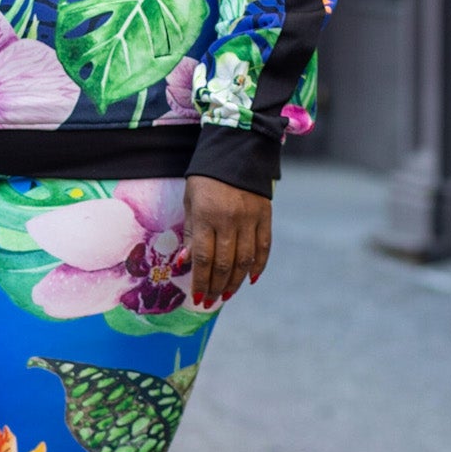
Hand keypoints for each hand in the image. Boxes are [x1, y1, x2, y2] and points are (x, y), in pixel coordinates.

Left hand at [184, 175, 270, 305]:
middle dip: (216, 286)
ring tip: (226, 294)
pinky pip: (264, 247)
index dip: (200, 281)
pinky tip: (251, 279)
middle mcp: (229, 220)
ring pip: (245, 261)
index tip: (197, 297)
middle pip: (224, 263)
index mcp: (206, 216)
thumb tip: (185, 262)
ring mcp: (250, 219)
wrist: (237, 151)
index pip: (203, 258)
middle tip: (210, 300)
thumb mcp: (190, 202)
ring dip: (235, 282)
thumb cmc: (206, 179)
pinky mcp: (266, 216)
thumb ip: (190, 233)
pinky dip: (259, 266)